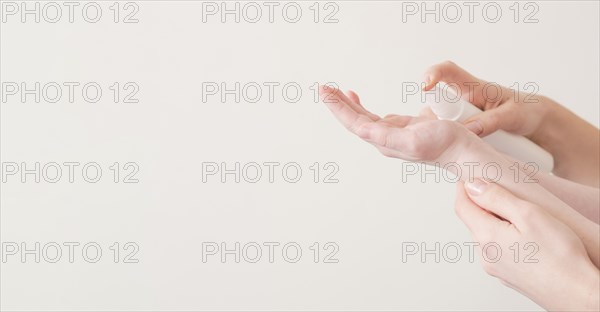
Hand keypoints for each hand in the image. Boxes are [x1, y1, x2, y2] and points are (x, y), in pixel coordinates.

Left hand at [319, 85, 483, 164]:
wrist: (460, 150)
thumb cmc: (442, 145)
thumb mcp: (414, 140)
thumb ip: (386, 137)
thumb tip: (361, 130)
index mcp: (382, 141)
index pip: (353, 122)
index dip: (337, 108)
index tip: (325, 93)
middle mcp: (382, 138)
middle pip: (352, 119)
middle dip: (336, 103)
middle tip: (322, 88)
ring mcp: (390, 133)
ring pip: (360, 116)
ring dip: (345, 104)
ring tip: (333, 91)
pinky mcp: (399, 127)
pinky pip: (372, 115)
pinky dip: (360, 106)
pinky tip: (355, 99)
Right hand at [423, 61, 547, 137]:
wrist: (536, 127)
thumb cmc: (526, 112)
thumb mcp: (513, 115)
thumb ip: (491, 121)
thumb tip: (467, 130)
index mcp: (474, 87)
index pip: (448, 72)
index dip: (433, 74)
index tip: (424, 87)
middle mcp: (461, 102)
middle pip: (435, 107)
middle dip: (434, 121)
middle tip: (450, 135)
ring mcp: (459, 119)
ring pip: (438, 126)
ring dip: (442, 137)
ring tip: (462, 148)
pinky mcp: (460, 135)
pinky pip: (446, 140)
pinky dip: (446, 148)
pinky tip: (455, 156)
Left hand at [455, 179, 599, 310]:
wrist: (578, 294)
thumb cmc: (559, 257)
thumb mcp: (528, 214)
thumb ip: (497, 198)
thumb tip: (473, 186)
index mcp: (486, 237)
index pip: (462, 207)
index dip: (463, 188)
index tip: (468, 176)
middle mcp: (486, 255)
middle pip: (474, 221)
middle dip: (481, 204)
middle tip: (498, 190)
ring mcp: (497, 269)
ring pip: (488, 237)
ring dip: (495, 221)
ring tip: (518, 214)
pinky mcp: (510, 277)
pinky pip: (500, 251)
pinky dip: (506, 238)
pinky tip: (527, 237)